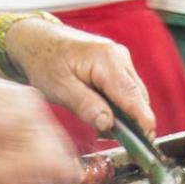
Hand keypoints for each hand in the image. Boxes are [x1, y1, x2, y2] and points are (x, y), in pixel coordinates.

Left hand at [4, 20, 155, 137]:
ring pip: (134, 96)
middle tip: (120, 143)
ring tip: (104, 131)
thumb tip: (108, 124)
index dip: (143, 121)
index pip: (133, 96)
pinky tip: (103, 117)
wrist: (37, 40)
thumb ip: (85, 105)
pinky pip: (126, 91)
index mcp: (107, 60)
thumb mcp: (59, 87)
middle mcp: (119, 57)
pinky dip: (119, 108)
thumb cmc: (45, 61)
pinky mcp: (117, 66)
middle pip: (138, 97)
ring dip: (126, 116)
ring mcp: (120, 60)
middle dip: (134, 122)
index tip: (147, 142)